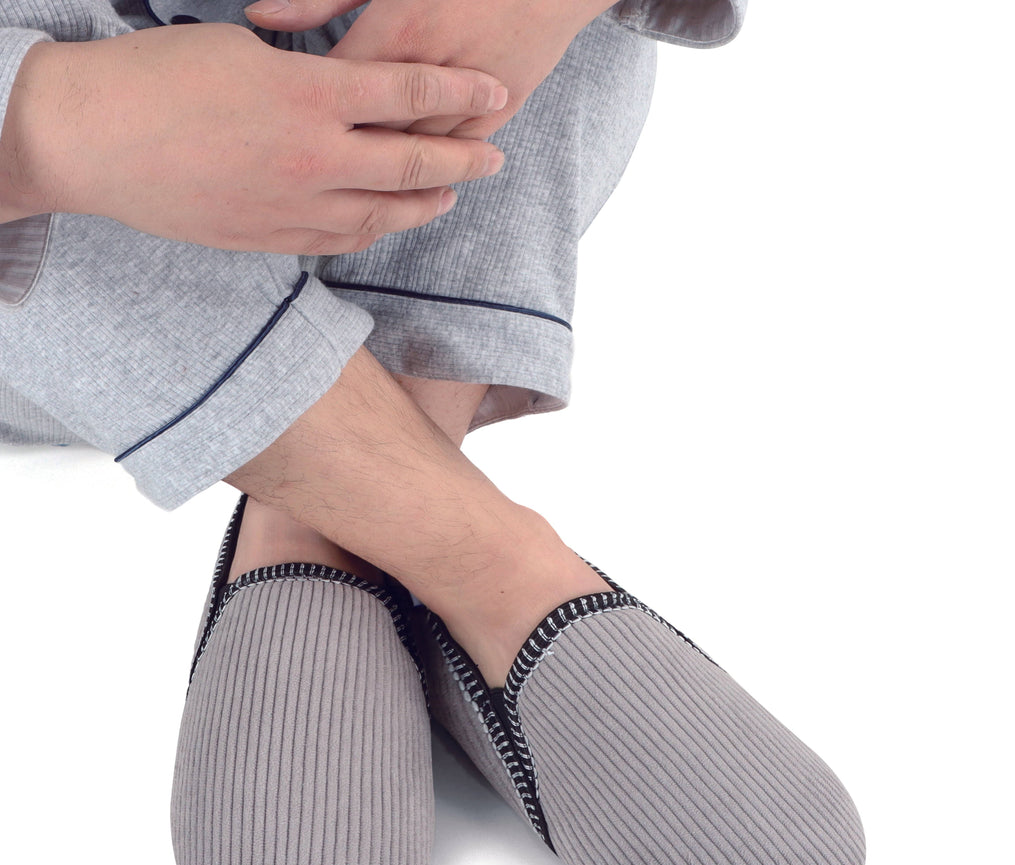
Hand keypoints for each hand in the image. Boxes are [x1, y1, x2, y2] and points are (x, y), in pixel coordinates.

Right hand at [0, 22, 506, 253]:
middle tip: (495, 158)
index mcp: (312, 96)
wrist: (94, 141)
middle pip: (413, 163)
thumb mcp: (244, 53)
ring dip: (426, 205)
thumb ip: (310, 78)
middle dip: (464, 158)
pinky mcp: (274, 238)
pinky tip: (390, 222)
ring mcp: (297, 206)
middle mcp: (317, 158)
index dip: (460, 90)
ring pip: (384, 213)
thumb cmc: (160, 79)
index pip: (410, 93)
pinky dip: (375, 229)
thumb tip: (346, 93)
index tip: (495, 91)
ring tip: (451, 196)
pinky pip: (342, 239)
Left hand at [246, 0, 614, 139]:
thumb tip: (262, 16)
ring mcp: (475, 93)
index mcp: (401, 26)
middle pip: (375, 131)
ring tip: (347, 182)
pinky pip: (457, 149)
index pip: (339, 87)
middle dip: (341, 150)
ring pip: (418, 150)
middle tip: (306, 164)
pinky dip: (432, 161)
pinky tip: (405, 175)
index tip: (286, 122)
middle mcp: (438, 67)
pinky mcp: (504, 106)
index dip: (309, 109)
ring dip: (385, 168)